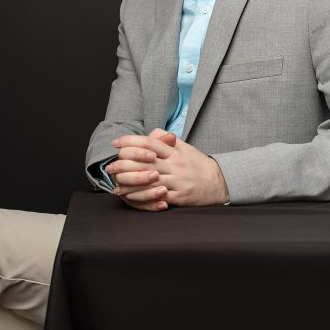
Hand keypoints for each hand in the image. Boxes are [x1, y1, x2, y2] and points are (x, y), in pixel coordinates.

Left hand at [109, 131, 229, 206]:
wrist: (219, 182)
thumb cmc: (198, 164)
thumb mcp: (185, 147)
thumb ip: (167, 139)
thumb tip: (151, 132)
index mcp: (175, 151)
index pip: (150, 142)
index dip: (131, 141)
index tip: (116, 143)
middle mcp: (174, 164)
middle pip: (145, 161)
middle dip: (125, 163)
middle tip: (110, 165)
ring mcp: (176, 181)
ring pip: (149, 179)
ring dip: (129, 181)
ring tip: (115, 182)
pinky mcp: (178, 196)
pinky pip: (156, 195)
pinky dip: (142, 196)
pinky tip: (130, 197)